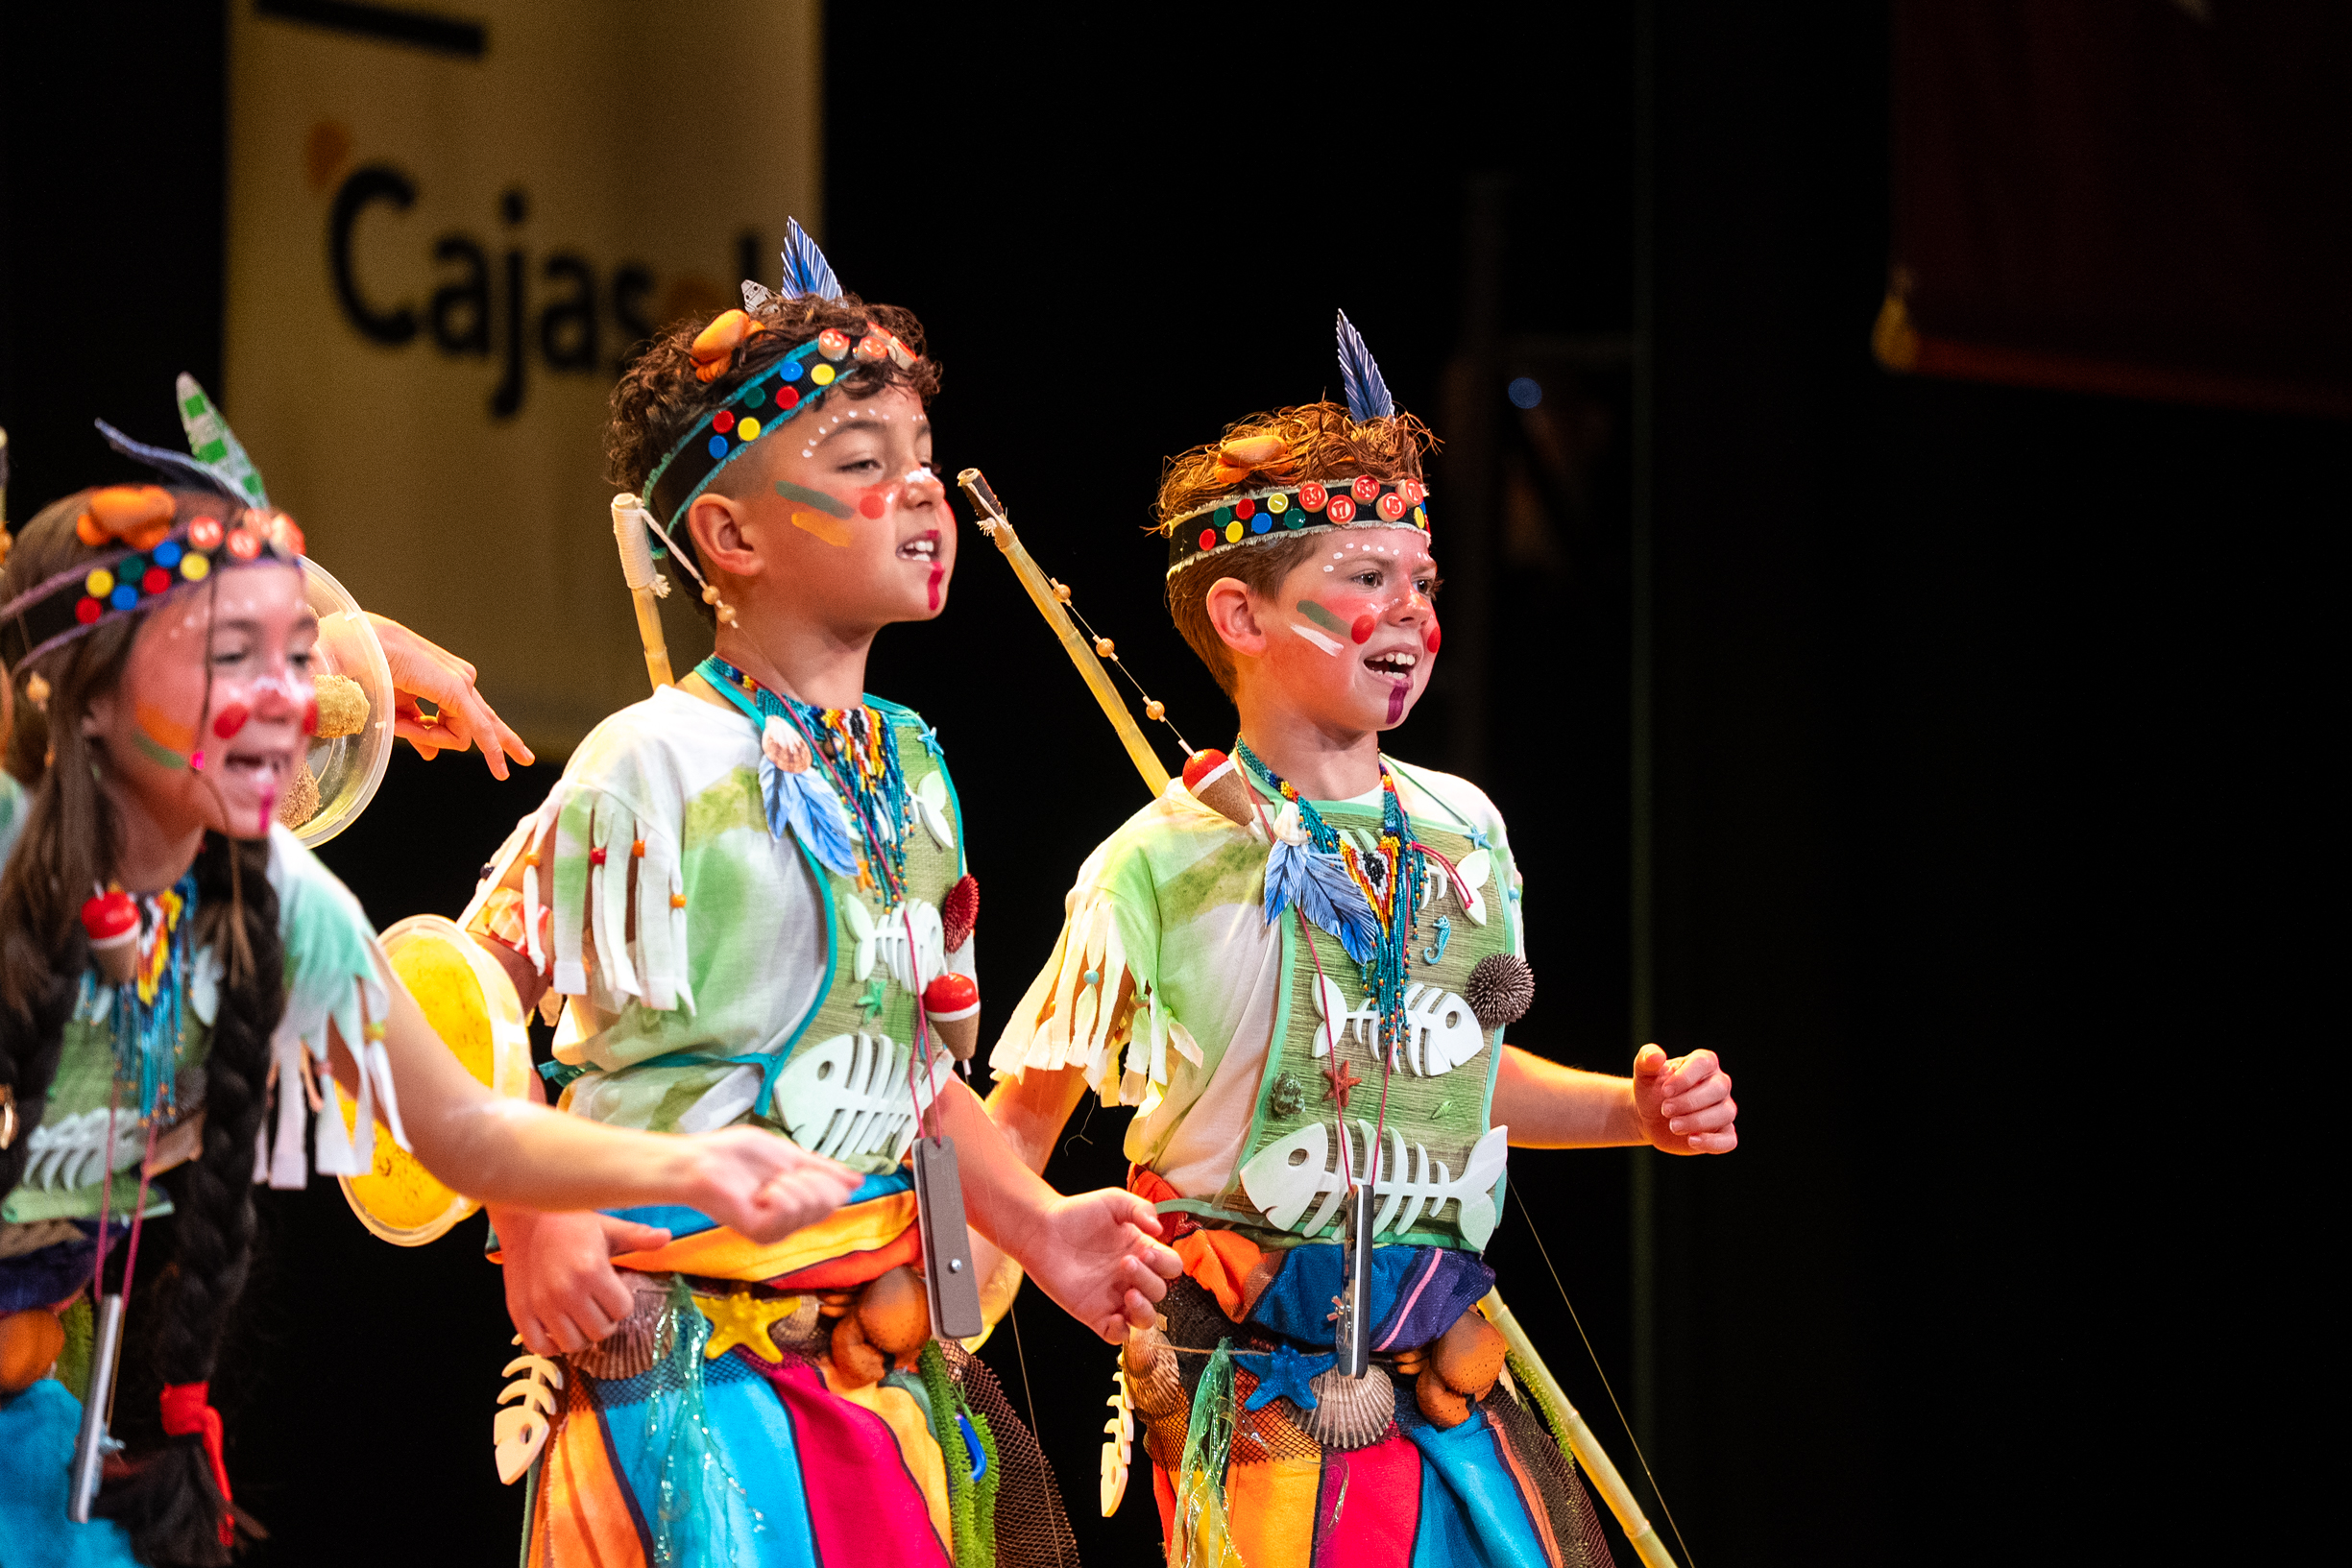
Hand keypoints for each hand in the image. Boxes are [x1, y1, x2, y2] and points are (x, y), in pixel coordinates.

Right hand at [366, 613, 534, 777]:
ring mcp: (462, 683)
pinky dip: (485, 751)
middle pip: (488, 720)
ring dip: (429, 737)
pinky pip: (476, 731)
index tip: (410, 737)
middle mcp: (460, 679)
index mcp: (446, 680)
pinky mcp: (457, 691)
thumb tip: (433, 755)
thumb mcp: (398, 710)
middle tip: (526, 759)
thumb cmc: (373, 672)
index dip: (441, 736)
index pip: (468, 714)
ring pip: (464, 735)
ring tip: (400, 724)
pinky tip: (499, 770)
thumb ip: (419, 731)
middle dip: (506, 741)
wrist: (360, 649)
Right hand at [491, 1207, 670, 1356]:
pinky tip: (556, 1328)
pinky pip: (540, 1347)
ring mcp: (541, 1305)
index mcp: (592, 1270)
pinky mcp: (520, 1312)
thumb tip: (667, 1237)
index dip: (621, 1303)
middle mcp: (566, 1291)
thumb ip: (639, 1236)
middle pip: (600, 1332)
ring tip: (579, 1317)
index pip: (622, 1311)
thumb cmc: (570, 1223)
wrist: (526, 1219)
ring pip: (572, 1344)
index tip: (613, 1292)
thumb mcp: (608, 1227)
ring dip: (580, 1335)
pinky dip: (550, 1344)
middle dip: (604, 1321)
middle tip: (597, 1305)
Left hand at [684, 1126, 863, 1243]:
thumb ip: (824, 1169)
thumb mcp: (790, 1155)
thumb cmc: (735, 1155)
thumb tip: (858, 1180)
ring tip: (767, 1184)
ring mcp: (776, 1230)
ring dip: (792, 1184)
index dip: (827, 1176)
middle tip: (781, 1175)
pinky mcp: (761, 1233)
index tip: (800, 1165)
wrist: (700, 1161)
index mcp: (796, 1203)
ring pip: (813, 1206)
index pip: (837, 1196)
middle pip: (830, 1203)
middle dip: (812, 1178)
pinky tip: (760, 1194)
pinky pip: (791, 1211)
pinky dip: (779, 1194)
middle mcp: (789, 1221)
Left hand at [1009, 1188, 1181, 1343]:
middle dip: (1148, 1280)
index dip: (1166, 1263)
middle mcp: (1132, 1278)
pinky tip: (1115, 1316)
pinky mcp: (1094, 1314)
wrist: (1043, 1229)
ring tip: (1129, 1294)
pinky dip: (1121, 1331)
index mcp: (1142, 1252)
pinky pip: (1116, 1335)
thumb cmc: (1078, 1213)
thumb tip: (1158, 1228)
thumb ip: (1141, 1208)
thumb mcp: (1114, 1201)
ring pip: (1145, 1319)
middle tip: (1125, 1262)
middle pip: (1159, 1292)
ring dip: (1143, 1310)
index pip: (1171, 1267)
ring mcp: (1114, 1298)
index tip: (1148, 1252)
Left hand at [1631, 1044, 1738, 1153]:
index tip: (1665, 1091)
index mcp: (1703, 1062)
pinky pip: (1729, 1139)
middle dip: (1690, 1101)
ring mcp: (1723, 1109)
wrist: (1648, 1116)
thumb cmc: (1651, 1089)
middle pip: (1718, 1088)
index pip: (1704, 1063)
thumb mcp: (1644, 1072)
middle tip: (1665, 1110)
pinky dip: (1713, 1142)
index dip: (1685, 1077)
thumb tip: (1656, 1056)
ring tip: (1673, 1126)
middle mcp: (1719, 1083)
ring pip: (1725, 1113)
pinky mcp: (1722, 1133)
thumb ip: (1646, 1059)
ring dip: (1697, 1121)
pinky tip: (1692, 1141)